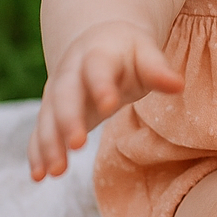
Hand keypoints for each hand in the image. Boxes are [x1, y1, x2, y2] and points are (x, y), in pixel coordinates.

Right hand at [27, 23, 182, 180]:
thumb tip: (179, 86)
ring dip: (50, 144)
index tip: (109, 106)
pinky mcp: (50, 111)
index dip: (102, 86)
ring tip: (55, 172)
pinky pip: (40, 131)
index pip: (97, 68)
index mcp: (97, 53)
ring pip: (48, 117)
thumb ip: (157, 70)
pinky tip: (39, 176)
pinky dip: (37, 152)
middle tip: (78, 145)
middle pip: (65, 95)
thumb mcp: (146, 53)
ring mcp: (56, 92)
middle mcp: (70, 72)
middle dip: (69, 120)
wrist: (100, 40)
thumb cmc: (129, 52)